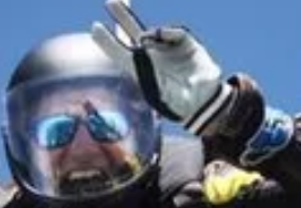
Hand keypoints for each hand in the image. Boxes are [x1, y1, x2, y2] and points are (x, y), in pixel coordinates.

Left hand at [91, 0, 231, 133]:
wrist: (205, 102)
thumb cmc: (183, 104)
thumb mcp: (173, 99)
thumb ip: (167, 85)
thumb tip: (168, 74)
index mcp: (143, 73)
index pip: (121, 54)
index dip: (108, 42)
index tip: (95, 27)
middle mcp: (152, 59)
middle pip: (132, 34)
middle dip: (122, 16)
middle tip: (110, 1)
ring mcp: (167, 50)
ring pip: (152, 31)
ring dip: (147, 25)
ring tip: (142, 38)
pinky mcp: (185, 45)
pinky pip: (174, 33)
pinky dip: (169, 32)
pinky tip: (163, 35)